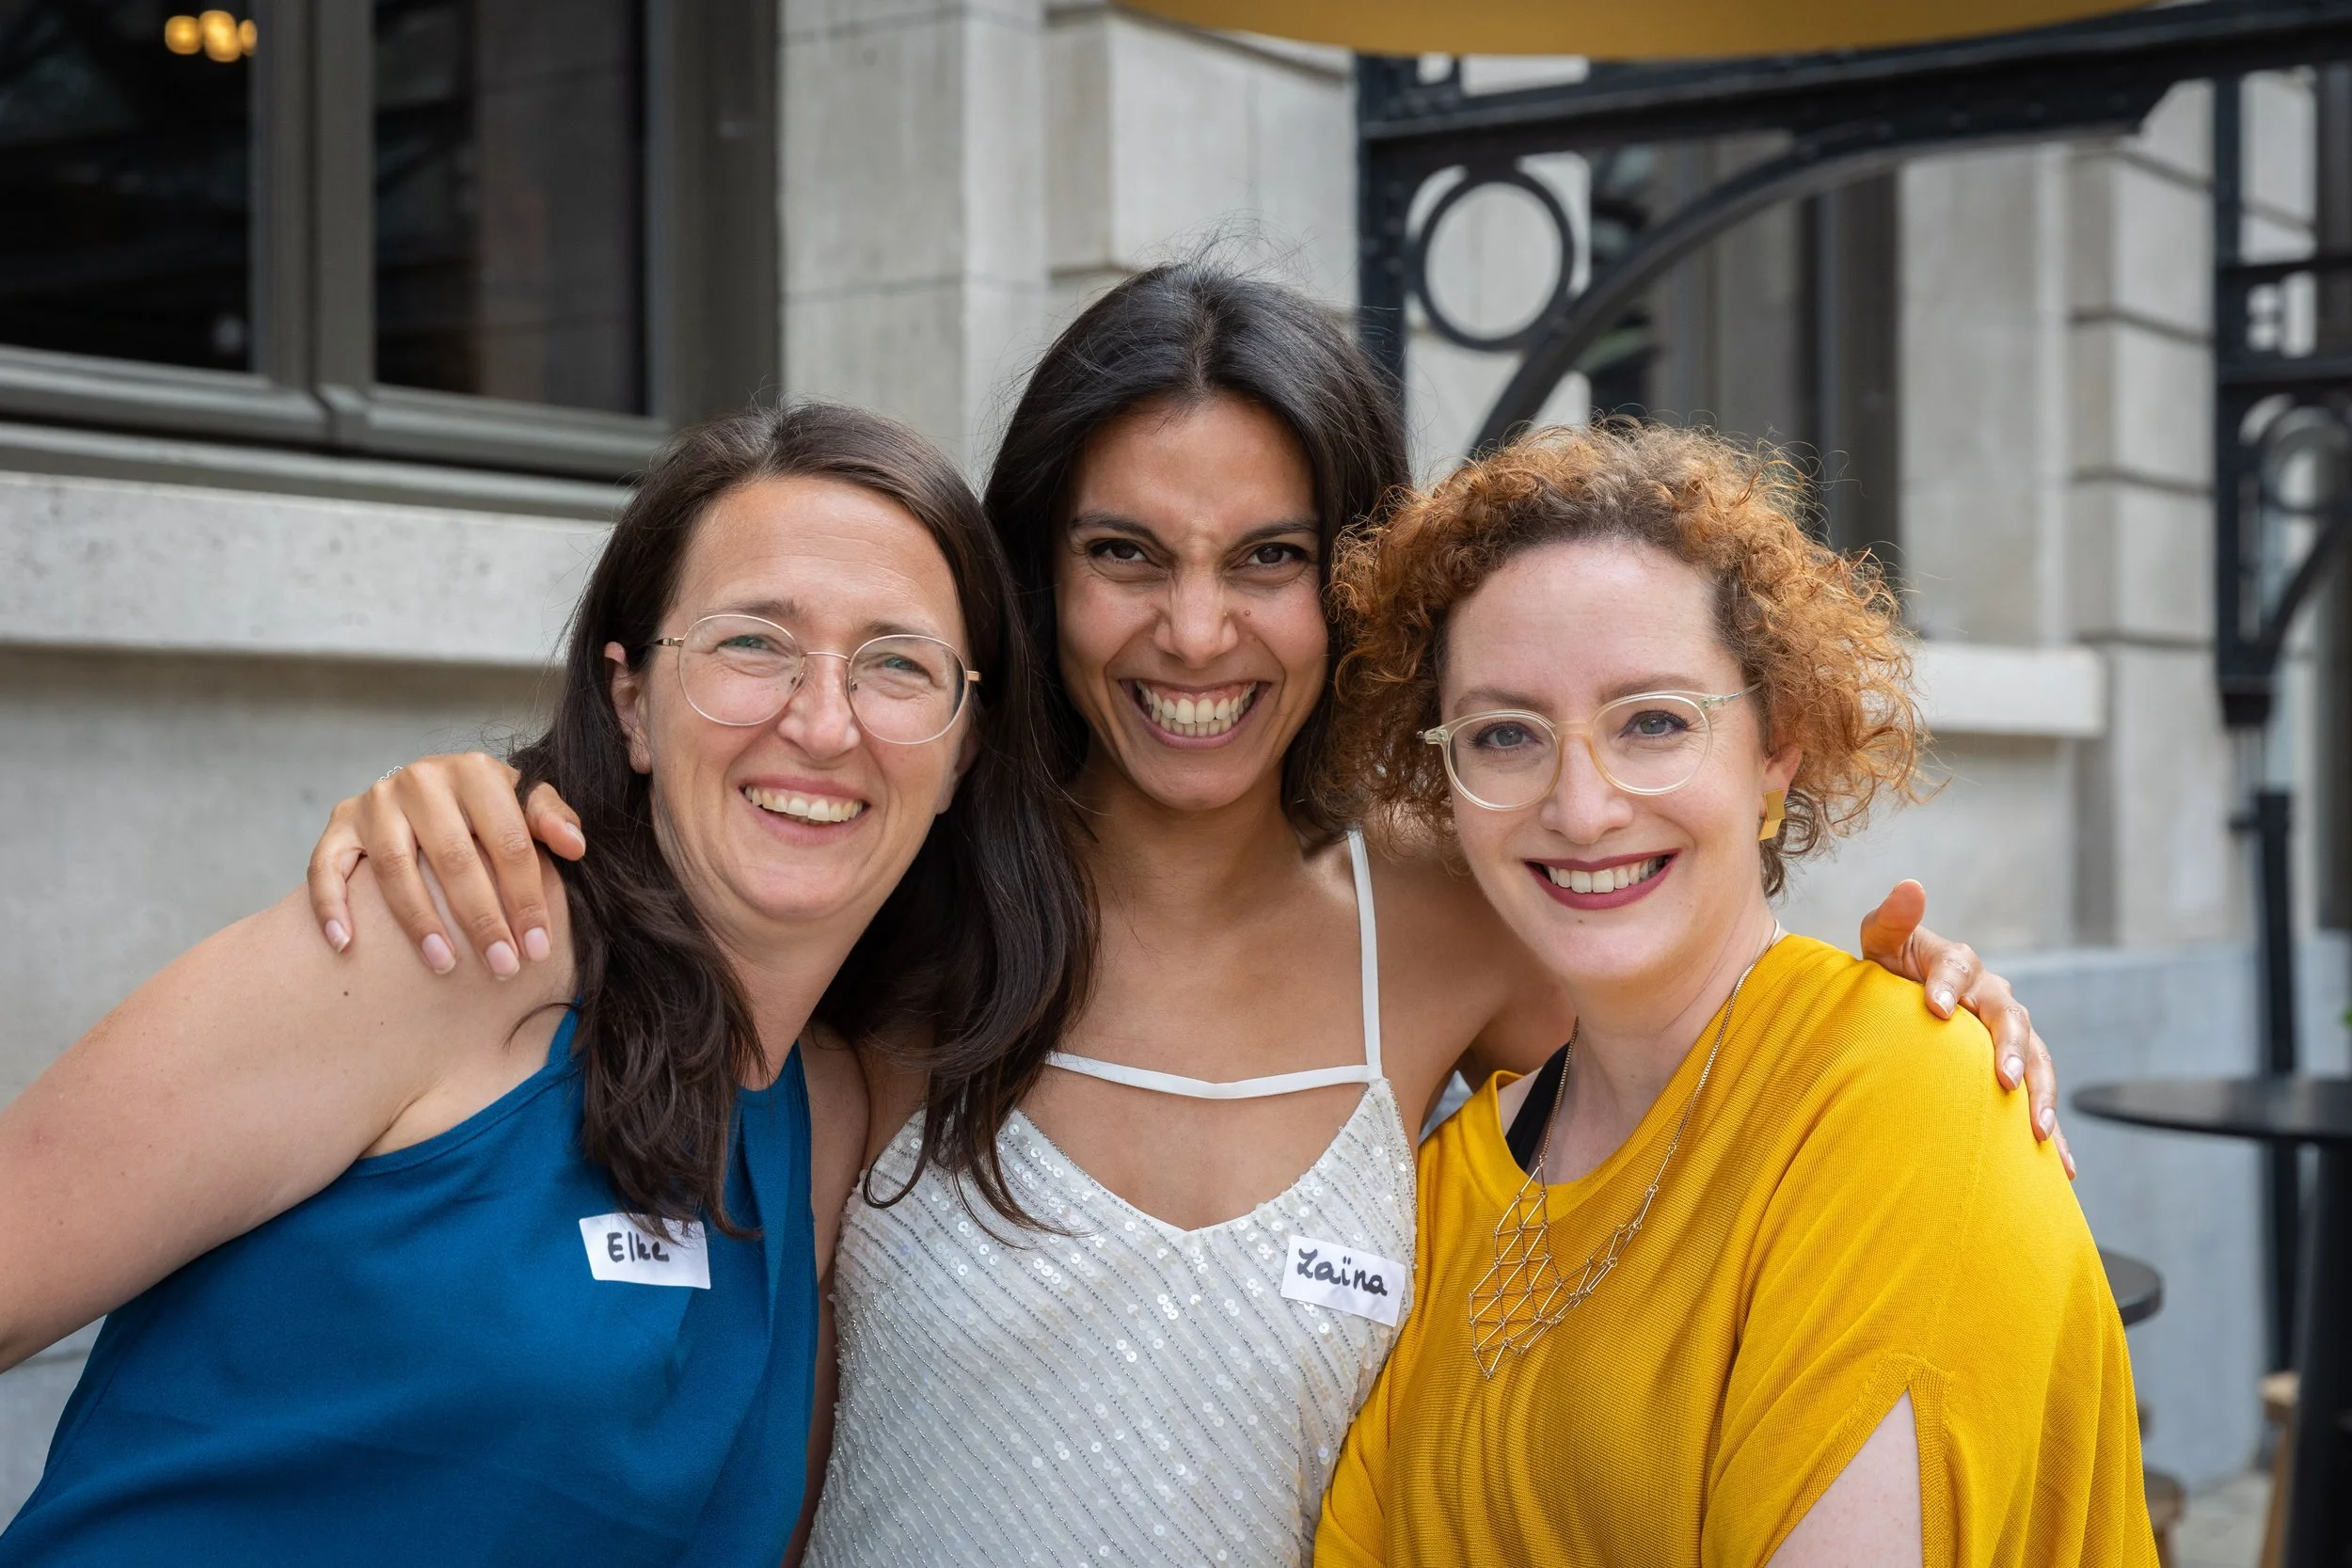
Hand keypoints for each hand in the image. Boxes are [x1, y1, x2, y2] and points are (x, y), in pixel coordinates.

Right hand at [307, 754, 585, 975]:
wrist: (429, 786)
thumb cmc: (487, 806)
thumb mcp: (524, 802)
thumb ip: (551, 818)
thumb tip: (575, 847)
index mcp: (476, 772)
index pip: (509, 841)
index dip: (526, 897)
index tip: (538, 947)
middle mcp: (422, 780)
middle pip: (455, 859)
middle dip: (482, 919)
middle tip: (502, 966)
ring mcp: (376, 801)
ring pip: (395, 868)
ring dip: (419, 922)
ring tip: (444, 965)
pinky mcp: (339, 822)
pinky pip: (326, 865)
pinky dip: (331, 905)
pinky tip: (346, 945)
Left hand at [1858, 880, 2073, 1179]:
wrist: (1903, 1009)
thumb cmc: (1888, 973)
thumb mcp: (1881, 944)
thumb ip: (1891, 920)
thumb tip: (1911, 885)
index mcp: (1958, 965)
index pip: (1957, 966)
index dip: (1949, 984)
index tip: (1935, 1008)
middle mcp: (1992, 997)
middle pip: (2009, 1018)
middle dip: (2009, 1049)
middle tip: (2002, 1079)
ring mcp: (2010, 1037)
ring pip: (2036, 1061)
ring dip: (2040, 1095)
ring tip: (2037, 1129)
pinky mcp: (2016, 1073)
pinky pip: (2038, 1102)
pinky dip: (2054, 1135)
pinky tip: (2063, 1168)